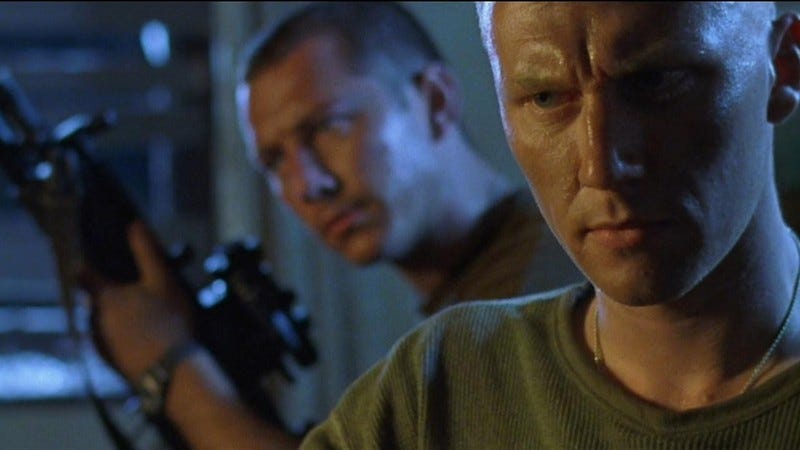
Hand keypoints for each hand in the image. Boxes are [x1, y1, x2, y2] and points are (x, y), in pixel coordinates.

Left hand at [79, 220, 194, 379]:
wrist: (171, 373)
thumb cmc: (169, 322)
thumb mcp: (163, 280)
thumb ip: (147, 252)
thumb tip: (135, 224)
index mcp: (104, 296)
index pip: (84, 274)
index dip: (89, 266)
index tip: (99, 263)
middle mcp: (94, 319)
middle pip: (97, 300)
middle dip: (114, 295)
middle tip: (141, 294)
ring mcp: (100, 343)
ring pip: (105, 322)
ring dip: (119, 318)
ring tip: (148, 319)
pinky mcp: (110, 362)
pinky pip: (113, 341)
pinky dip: (125, 337)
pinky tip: (148, 340)